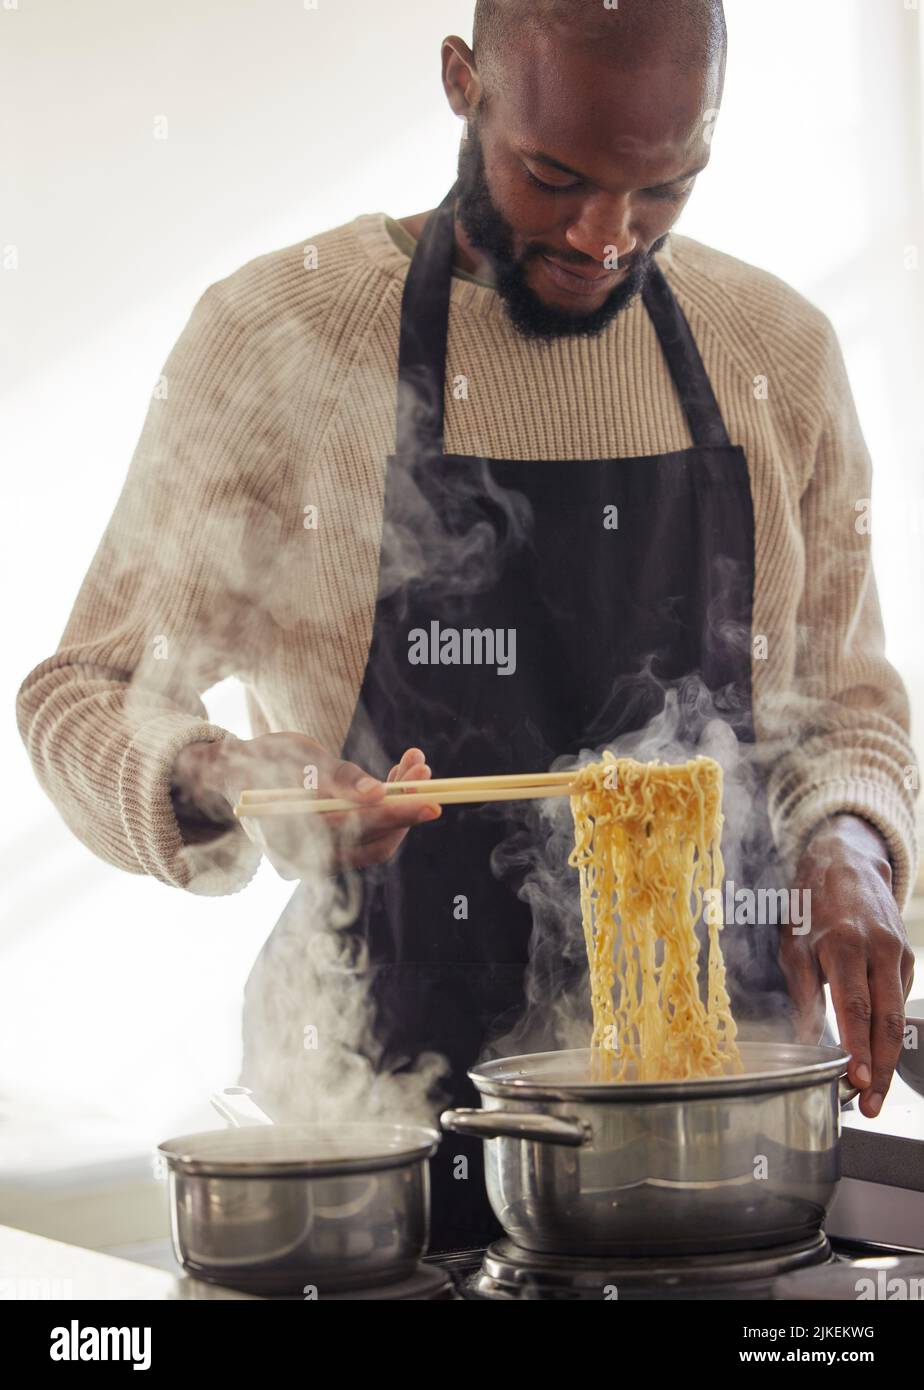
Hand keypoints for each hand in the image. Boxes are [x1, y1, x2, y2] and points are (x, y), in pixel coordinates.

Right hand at [171, 735, 439, 877]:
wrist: (233, 774)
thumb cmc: (260, 760)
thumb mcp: (295, 756)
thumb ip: (336, 777)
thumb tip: (377, 794)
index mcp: (287, 839)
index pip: (352, 831)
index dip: (394, 815)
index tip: (429, 800)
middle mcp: (304, 861)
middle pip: (370, 843)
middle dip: (404, 808)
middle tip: (424, 771)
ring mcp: (317, 859)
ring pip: (374, 840)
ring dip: (402, 804)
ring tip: (417, 765)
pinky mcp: (330, 850)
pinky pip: (368, 835)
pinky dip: (388, 807)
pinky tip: (401, 776)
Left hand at [779, 814, 914, 1116]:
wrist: (845, 863)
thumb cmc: (810, 906)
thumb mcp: (793, 943)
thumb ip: (802, 992)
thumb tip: (803, 1040)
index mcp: (842, 944)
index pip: (854, 1007)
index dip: (859, 1048)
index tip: (858, 1081)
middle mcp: (877, 949)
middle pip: (885, 1021)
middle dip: (881, 1068)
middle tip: (870, 1104)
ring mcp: (898, 952)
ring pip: (897, 1015)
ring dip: (887, 1056)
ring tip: (872, 1091)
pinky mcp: (908, 956)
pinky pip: (898, 999)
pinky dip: (889, 1029)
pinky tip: (876, 1051)